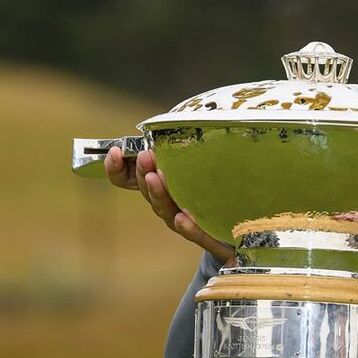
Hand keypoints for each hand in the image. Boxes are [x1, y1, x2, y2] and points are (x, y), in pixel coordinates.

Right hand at [104, 146, 235, 264]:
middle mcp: (168, 205)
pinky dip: (187, 227)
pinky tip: (182, 217)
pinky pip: (194, 234)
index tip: (115, 152)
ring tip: (156, 177)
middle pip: (148, 192)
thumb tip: (176, 121)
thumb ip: (183, 149)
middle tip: (145, 156)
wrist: (243, 228)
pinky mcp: (207, 236)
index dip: (116, 169)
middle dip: (144, 173)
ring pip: (166, 211)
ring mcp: (185, 223)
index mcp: (162, 187)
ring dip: (159, 194)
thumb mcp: (199, 163)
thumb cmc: (215, 188)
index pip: (128, 180)